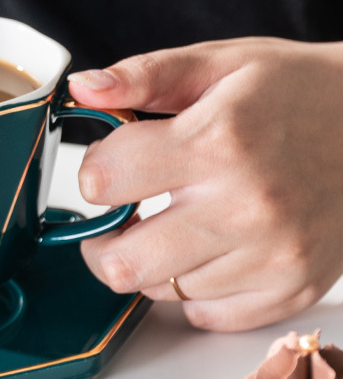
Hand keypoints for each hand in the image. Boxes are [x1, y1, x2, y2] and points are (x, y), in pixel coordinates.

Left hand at [68, 37, 342, 331]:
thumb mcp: (220, 63)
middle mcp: (245, 207)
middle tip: (119, 215)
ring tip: (177, 221)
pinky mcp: (293, 289)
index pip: (105, 180)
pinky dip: (194, 289)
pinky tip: (208, 250)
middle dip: (103, 239)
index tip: (111, 165)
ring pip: (160, 290)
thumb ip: (145, 75)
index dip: (94, 172)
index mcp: (217, 141)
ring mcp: (273, 257)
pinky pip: (207, 315)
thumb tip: (82, 87)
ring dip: (152, 260)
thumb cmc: (296, 90)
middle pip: (122, 262)